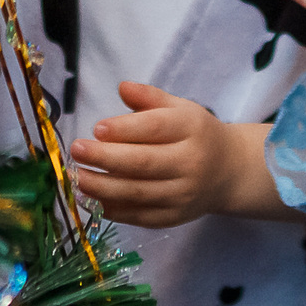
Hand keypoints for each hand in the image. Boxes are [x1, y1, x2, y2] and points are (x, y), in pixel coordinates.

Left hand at [68, 82, 264, 226]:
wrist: (228, 172)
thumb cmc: (196, 134)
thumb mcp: (180, 108)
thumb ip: (150, 97)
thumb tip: (122, 87)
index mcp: (192, 130)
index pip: (155, 129)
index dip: (124, 129)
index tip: (97, 128)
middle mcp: (190, 163)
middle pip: (143, 163)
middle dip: (105, 158)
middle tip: (77, 150)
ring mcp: (182, 194)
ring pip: (137, 193)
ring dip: (102, 187)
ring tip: (77, 177)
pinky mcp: (173, 218)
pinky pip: (138, 216)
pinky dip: (113, 209)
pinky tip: (91, 199)